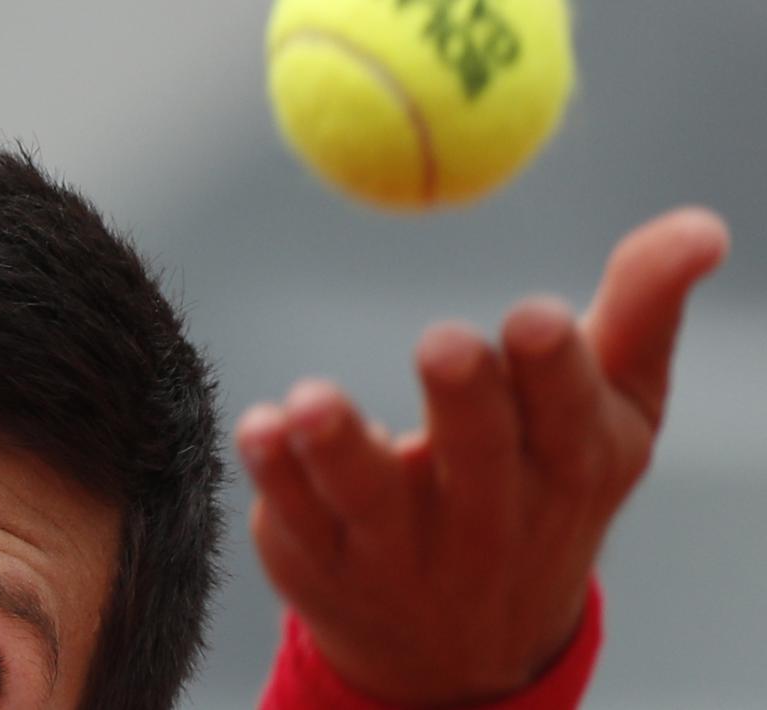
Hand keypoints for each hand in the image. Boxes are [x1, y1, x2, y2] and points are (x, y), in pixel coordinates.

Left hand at [237, 208, 729, 705]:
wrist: (464, 643)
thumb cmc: (542, 486)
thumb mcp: (609, 410)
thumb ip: (641, 314)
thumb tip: (703, 226)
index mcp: (566, 466)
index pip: (569, 420)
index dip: (554, 373)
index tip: (535, 320)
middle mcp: (488, 518)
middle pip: (477, 458)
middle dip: (465, 403)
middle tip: (445, 344)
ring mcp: (402, 551)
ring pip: (372, 500)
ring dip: (342, 449)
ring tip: (312, 401)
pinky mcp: (327, 563)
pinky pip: (300, 520)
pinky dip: (276, 477)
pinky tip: (258, 428)